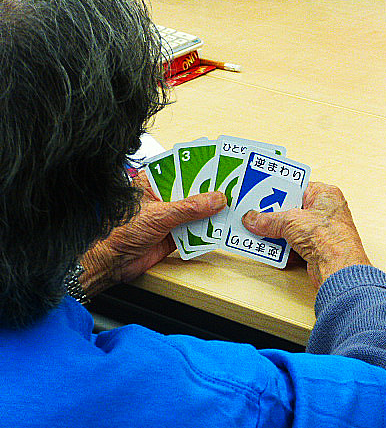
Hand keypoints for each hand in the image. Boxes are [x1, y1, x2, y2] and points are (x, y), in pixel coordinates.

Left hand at [80, 171, 226, 296]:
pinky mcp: (176, 233)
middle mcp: (163, 197)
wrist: (112, 262)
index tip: (219, 164)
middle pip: (193, 189)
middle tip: (231, 186)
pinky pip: (197, 229)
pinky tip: (220, 226)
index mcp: (152, 182)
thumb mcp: (158, 215)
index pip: (181, 168)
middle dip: (211, 190)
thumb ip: (188, 208)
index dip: (200, 166)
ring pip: (198, 210)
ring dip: (212, 211)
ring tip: (231, 205)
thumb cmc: (119, 232)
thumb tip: (214, 199)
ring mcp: (171, 215)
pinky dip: (209, 229)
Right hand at [241, 182, 369, 287]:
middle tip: (255, 214)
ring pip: (292, 228)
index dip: (279, 190)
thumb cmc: (329, 237)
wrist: (338, 268)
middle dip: (274, 214)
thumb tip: (254, 219)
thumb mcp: (291, 221)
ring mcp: (321, 231)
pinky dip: (283, 247)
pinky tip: (269, 247)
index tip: (262, 193)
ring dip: (276, 232)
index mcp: (325, 195)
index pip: (298, 187)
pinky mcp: (317, 249)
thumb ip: (269, 220)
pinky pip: (294, 244)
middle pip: (292, 209)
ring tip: (258, 231)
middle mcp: (326, 211)